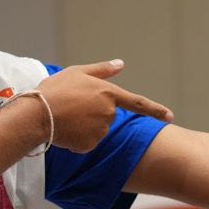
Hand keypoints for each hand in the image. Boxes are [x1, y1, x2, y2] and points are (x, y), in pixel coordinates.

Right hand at [37, 59, 171, 152]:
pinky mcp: (90, 145)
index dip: (155, 110)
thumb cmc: (56, 89)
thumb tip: (121, 63)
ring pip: (96, 130)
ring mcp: (101, 131)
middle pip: (106, 116)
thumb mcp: (78, 72)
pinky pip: (86, 143)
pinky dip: (77, 138)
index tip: (170, 116)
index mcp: (109, 94)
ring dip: (84, 126)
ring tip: (65, 117)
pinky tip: (65, 129)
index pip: (138, 102)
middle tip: (71, 106)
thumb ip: (102, 70)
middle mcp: (109, 113)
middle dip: (92, 113)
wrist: (38, 113)